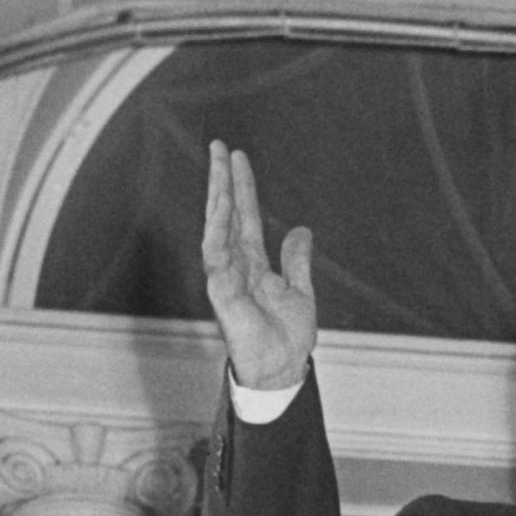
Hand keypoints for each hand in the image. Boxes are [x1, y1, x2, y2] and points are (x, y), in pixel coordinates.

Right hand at [202, 141, 317, 390]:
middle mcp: (235, 265)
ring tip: (219, 165)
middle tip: (219, 146)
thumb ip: (297, 261)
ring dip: (217, 195)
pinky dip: (216, 228)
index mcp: (254, 264)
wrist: (284, 369)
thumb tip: (301, 231)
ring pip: (216, 226)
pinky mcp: (219, 289)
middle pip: (225, 214)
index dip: (243, 188)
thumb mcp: (301, 291)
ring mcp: (224, 275)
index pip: (244, 217)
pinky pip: (214, 252)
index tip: (239, 157)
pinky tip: (220, 204)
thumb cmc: (289, 339)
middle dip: (222, 180)